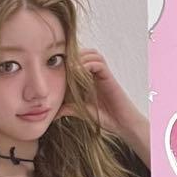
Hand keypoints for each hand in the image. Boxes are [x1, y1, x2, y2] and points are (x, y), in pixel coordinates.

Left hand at [57, 48, 150, 167]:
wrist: (122, 124)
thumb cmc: (106, 117)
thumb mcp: (83, 112)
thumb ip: (70, 108)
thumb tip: (54, 112)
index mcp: (90, 78)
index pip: (79, 59)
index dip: (68, 59)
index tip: (56, 67)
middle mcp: (97, 73)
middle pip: (85, 52)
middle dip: (73, 56)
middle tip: (62, 65)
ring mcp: (103, 75)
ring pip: (92, 54)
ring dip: (80, 58)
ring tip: (70, 69)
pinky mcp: (109, 78)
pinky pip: (98, 63)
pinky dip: (88, 65)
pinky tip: (79, 74)